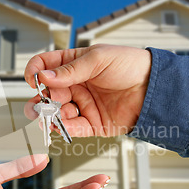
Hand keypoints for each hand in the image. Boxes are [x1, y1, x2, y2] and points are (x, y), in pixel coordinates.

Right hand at [24, 44, 151, 136]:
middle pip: (48, 94)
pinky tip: (60, 126)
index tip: (33, 80)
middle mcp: (76, 85)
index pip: (46, 66)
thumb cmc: (131, 66)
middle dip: (39, 101)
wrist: (155, 87)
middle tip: (37, 106)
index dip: (35, 72)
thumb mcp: (99, 59)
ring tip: (47, 118)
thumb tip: (44, 76)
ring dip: (49, 116)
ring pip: (57, 113)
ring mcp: (83, 105)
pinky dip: (64, 129)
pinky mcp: (92, 123)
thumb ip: (70, 70)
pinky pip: (73, 128)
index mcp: (74, 65)